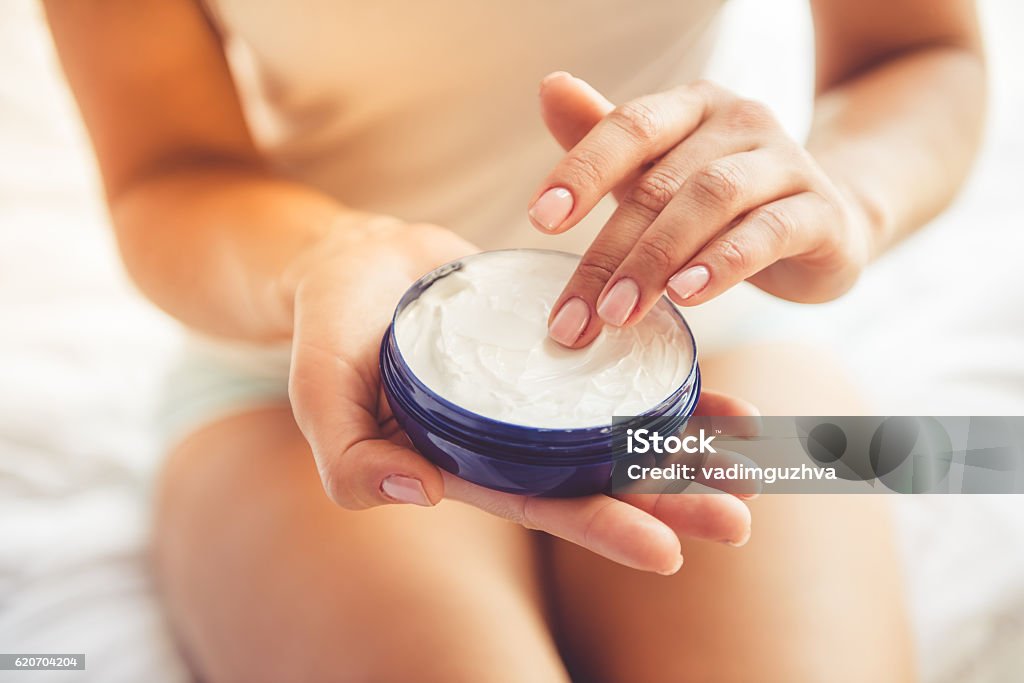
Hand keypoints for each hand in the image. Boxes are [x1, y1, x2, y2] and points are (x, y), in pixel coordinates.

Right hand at [284, 218, 754, 573]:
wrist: (356, 260)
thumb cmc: (330, 329)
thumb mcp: (321, 393)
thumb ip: (351, 456)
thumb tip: (421, 492)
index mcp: (467, 459)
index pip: (541, 503)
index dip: (601, 528)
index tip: (668, 551)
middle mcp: (514, 433)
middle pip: (600, 475)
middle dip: (668, 500)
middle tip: (738, 519)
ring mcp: (540, 388)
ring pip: (621, 422)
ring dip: (684, 443)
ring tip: (752, 458)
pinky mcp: (557, 337)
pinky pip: (617, 358)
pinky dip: (666, 372)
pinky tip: (714, 385)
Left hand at [530, 73, 872, 347]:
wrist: (823, 223)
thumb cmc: (721, 201)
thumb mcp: (658, 173)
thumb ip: (606, 144)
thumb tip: (550, 87)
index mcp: (692, 106)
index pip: (630, 127)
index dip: (583, 170)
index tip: (541, 221)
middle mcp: (740, 121)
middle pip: (660, 183)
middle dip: (609, 252)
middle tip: (574, 313)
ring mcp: (786, 162)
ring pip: (711, 201)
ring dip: (657, 259)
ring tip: (620, 310)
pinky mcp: (819, 212)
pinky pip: (768, 232)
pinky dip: (723, 263)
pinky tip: (688, 294)